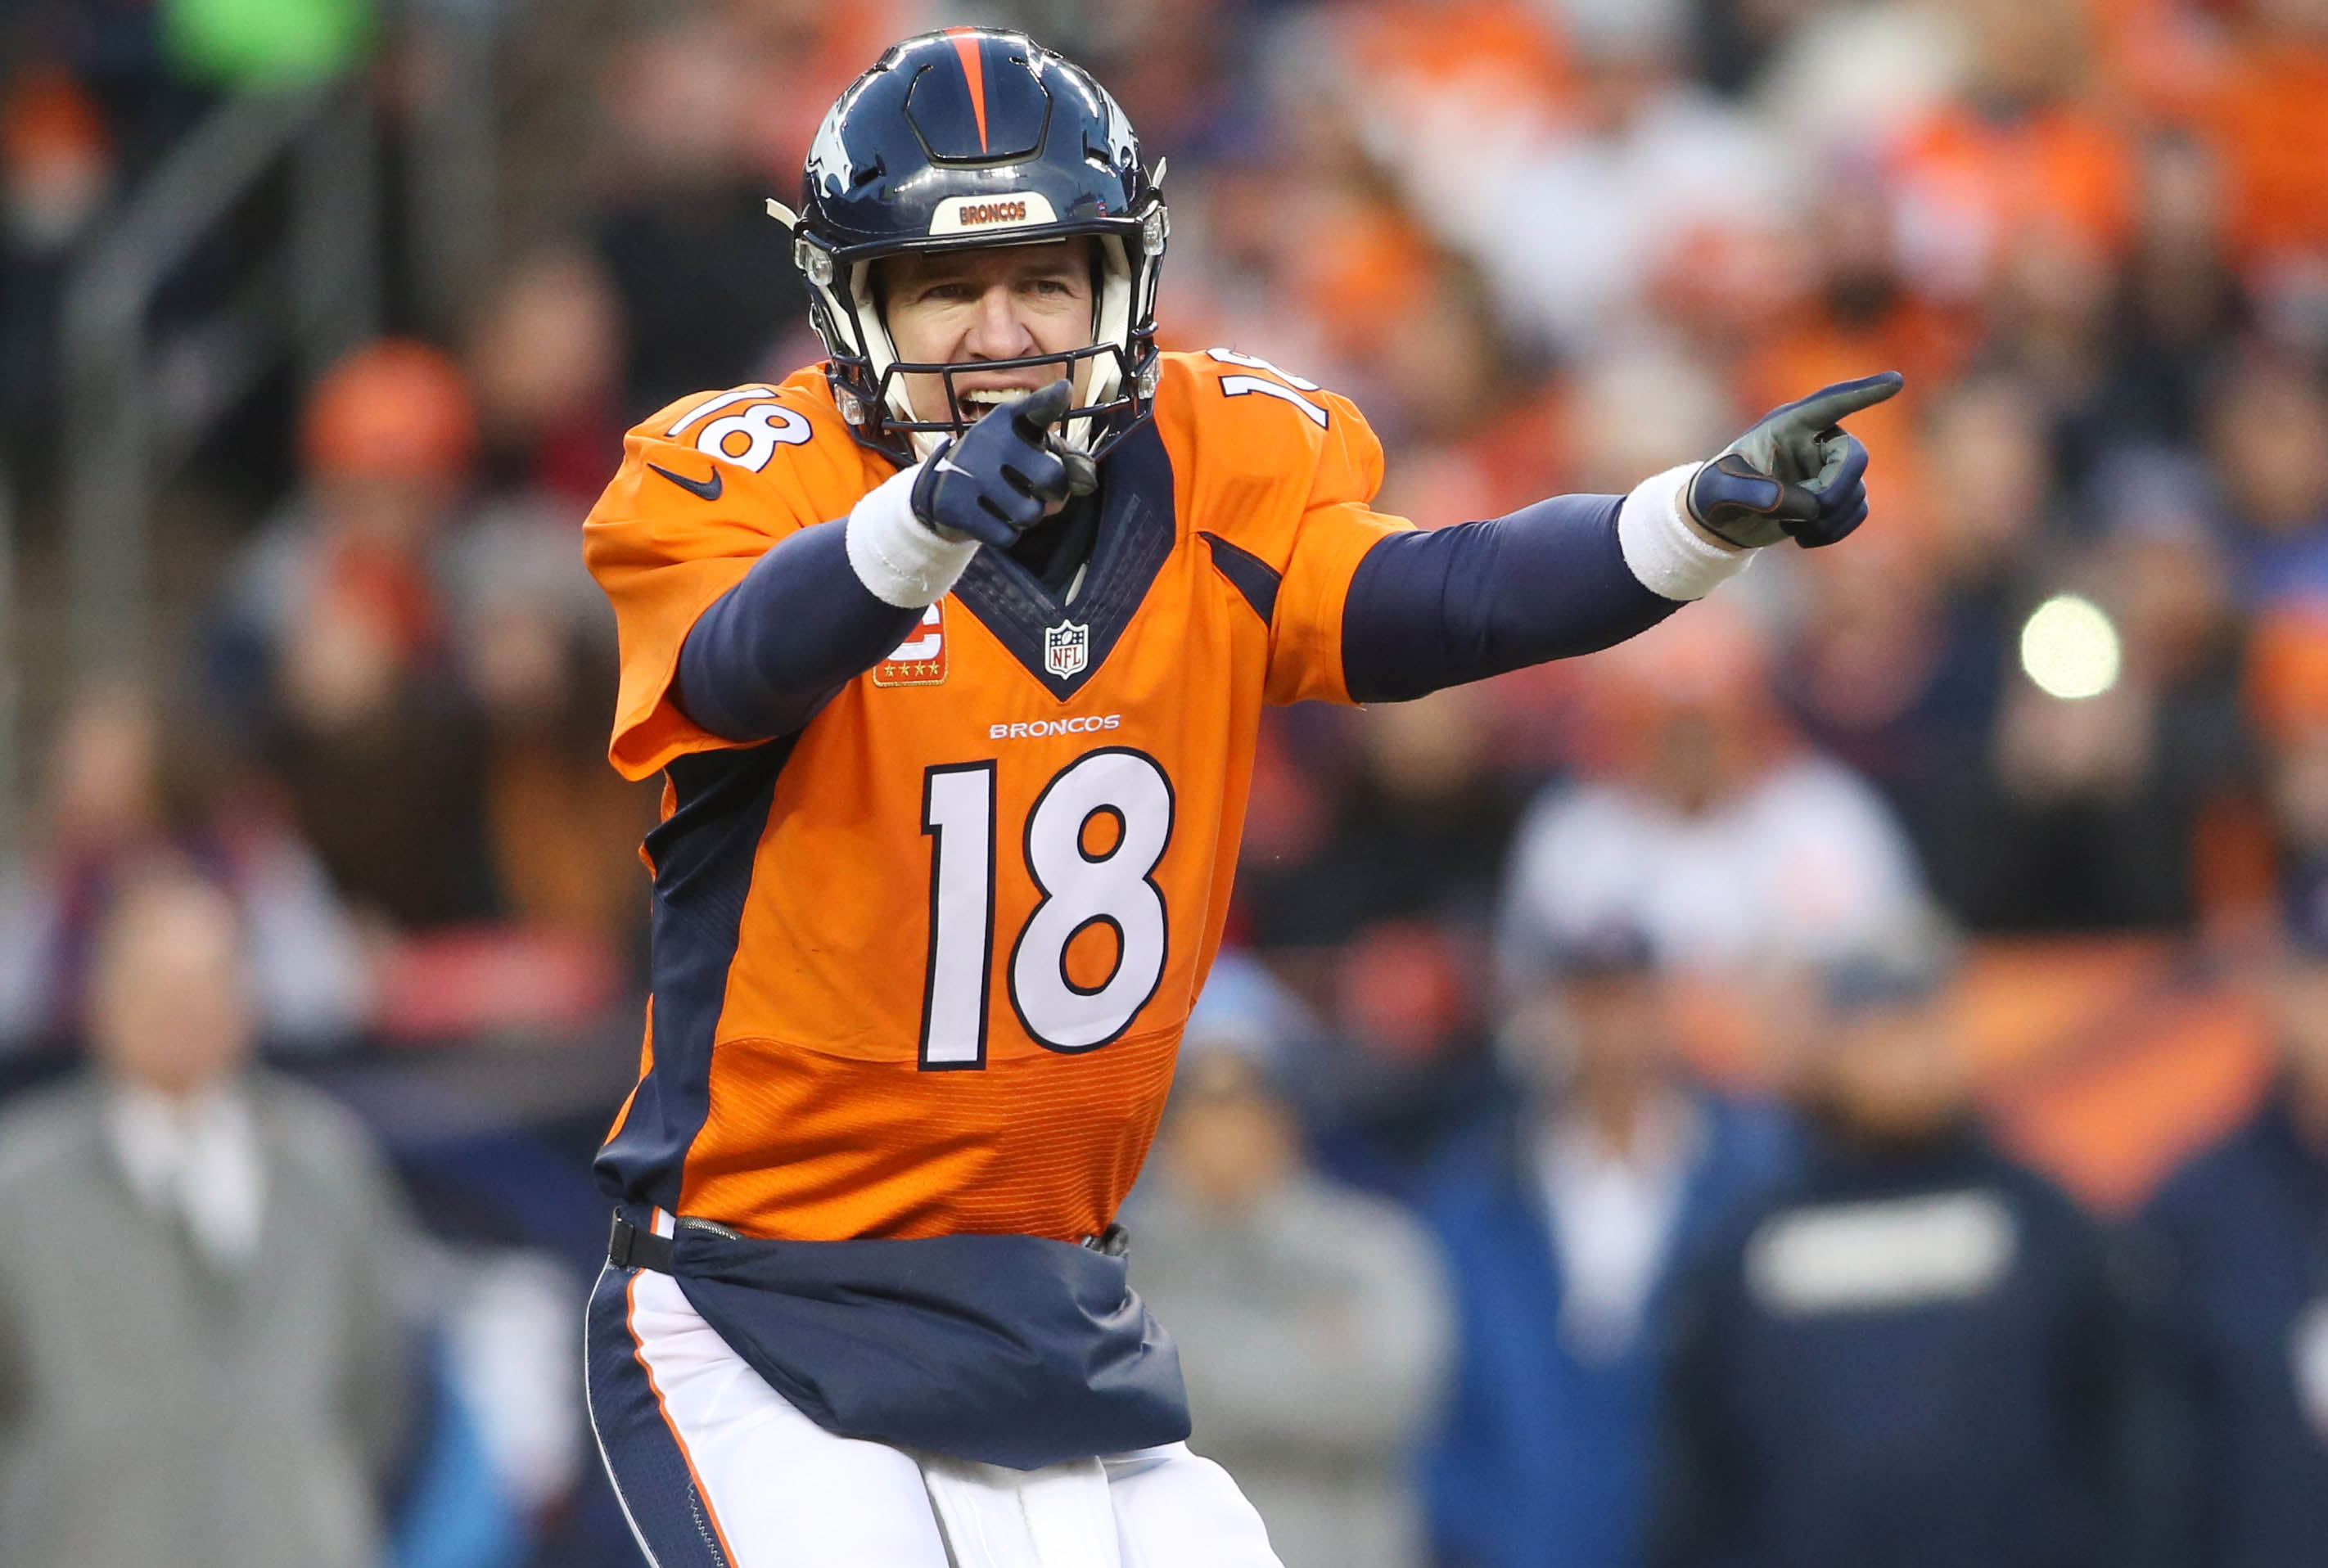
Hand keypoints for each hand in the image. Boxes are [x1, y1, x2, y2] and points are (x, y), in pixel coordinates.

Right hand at [908, 379, 1098, 547]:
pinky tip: (989, 517)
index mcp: (1008, 418)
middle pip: (1053, 477)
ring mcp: (967, 471)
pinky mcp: (952, 503)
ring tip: (1009, 503)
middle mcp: (987, 438)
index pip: (1037, 407)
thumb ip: (1070, 460)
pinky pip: (1006, 535)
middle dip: (1053, 494)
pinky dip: (1005, 533)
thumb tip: (1087, 483)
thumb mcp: (1035, 450)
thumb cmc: (1004, 466)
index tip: (1064, 390)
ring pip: (1030, 513)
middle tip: (1034, 490)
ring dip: (1027, 516)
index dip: (1051, 400)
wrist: (940, 490)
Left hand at [1686, 372, 1902, 549]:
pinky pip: (1857, 511)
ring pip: (1856, 491)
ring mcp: (1828, 468)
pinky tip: (1805, 537)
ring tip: (1793, 528)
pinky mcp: (1835, 494)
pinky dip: (1835, 531)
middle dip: (1836, 491)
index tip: (1896, 381)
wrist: (1721, 517)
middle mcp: (1815, 441)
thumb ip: (1757, 493)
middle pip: (1855, 457)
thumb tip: (1808, 505)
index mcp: (1788, 424)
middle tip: (1810, 514)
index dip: (1863, 393)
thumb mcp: (1722, 489)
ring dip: (1829, 519)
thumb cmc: (1716, 491)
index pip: (1831, 403)